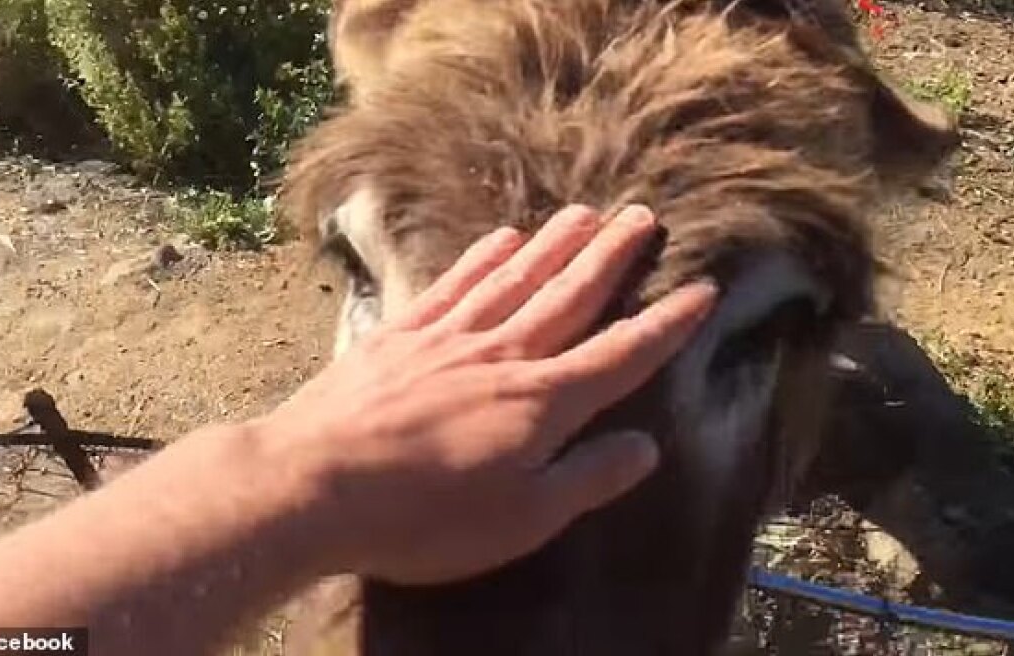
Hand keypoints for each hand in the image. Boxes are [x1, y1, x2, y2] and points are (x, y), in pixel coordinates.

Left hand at [254, 204, 715, 584]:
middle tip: (644, 215)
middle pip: (571, 296)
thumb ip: (586, 478)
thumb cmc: (423, 518)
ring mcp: (449, 336)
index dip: (666, 324)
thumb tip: (647, 445)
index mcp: (542, 403)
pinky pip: (456, 283)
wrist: (312, 485)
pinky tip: (503, 237)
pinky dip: (485, 256)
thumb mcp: (521, 520)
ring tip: (587, 212)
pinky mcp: (401, 333)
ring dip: (557, 243)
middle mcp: (503, 354)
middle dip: (613, 257)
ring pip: (517, 277)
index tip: (701, 289)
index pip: (620, 355)